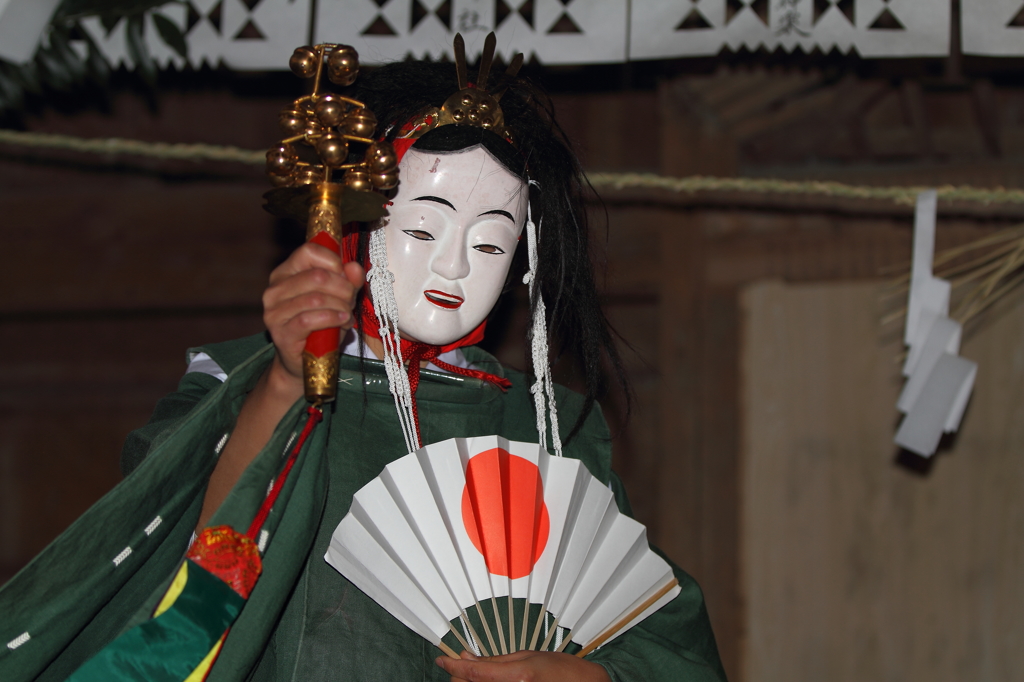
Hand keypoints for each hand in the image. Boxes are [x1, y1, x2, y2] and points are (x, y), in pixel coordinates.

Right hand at [262, 242, 364, 387]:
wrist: (303, 362)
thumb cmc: (321, 325)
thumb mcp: (339, 298)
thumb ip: (348, 281)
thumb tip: (354, 267)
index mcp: (286, 272)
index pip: (309, 251)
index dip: (334, 261)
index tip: (347, 276)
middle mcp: (275, 289)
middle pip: (317, 275)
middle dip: (343, 288)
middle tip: (351, 300)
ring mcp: (274, 312)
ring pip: (316, 298)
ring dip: (341, 305)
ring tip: (347, 314)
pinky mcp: (281, 333)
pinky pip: (310, 319)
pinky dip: (332, 318)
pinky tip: (343, 321)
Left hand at [436, 650, 611, 681]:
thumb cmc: (562, 669)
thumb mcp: (527, 656)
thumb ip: (493, 660)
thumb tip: (466, 656)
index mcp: (516, 677)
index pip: (471, 672)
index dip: (451, 665)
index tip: (441, 659)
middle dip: (460, 675)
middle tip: (462, 664)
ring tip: (474, 673)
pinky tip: (485, 681)